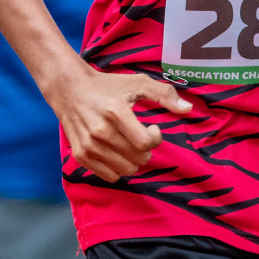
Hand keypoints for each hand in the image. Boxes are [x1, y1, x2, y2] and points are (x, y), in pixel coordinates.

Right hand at [50, 70, 190, 181]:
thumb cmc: (108, 86)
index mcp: (115, 112)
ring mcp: (88, 146)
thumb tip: (188, 109)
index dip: (155, 138)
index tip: (152, 127)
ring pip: (126, 171)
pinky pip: (109, 176)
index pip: (145, 143)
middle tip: (140, 135)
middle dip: (146, 150)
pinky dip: (118, 168)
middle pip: (138, 160)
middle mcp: (100, 131)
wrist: (70, 90)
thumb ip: (164, 94)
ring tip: (128, 143)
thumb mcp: (137, 82)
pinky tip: (116, 151)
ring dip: (133, 160)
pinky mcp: (80, 155)